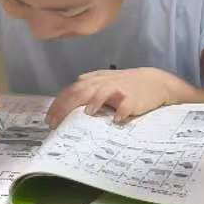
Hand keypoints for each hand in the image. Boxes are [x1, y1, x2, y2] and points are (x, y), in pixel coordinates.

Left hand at [49, 67, 174, 125]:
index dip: (58, 104)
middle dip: (66, 107)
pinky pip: (126, 104)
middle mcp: (103, 83)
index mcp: (93, 81)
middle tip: (56, 122)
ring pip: (103, 92)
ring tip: (87, 113)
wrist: (154, 82)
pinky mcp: (133, 98)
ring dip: (95, 101)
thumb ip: (86, 89)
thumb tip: (66, 100)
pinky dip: (121, 111)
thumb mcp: (103, 82)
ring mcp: (118, 89)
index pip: (71, 90)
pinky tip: (117, 119)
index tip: (49, 120)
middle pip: (80, 91)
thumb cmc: (125, 85)